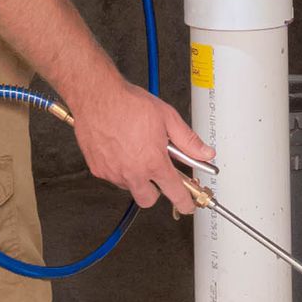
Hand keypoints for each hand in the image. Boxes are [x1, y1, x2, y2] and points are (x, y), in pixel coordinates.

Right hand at [70, 82, 213, 212]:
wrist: (97, 96)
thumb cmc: (128, 103)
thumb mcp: (167, 117)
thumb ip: (188, 140)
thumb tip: (204, 153)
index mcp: (153, 161)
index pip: (174, 192)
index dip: (185, 202)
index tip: (187, 205)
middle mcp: (133, 171)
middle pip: (148, 200)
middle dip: (156, 192)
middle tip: (158, 175)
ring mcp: (113, 172)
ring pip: (129, 187)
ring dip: (136, 178)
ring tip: (136, 152)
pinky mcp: (98, 169)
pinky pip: (112, 177)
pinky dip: (118, 169)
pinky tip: (120, 150)